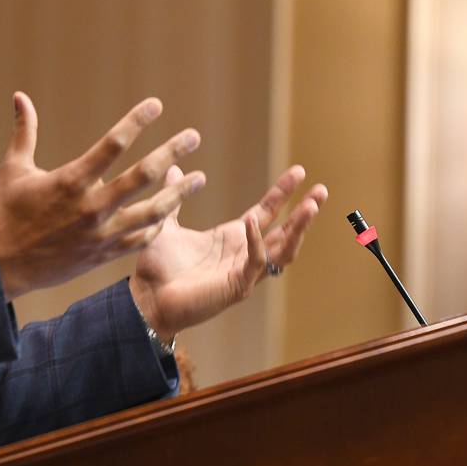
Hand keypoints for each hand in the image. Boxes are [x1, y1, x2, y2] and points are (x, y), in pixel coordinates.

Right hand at [0, 92, 206, 300]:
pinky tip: (171, 212)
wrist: (2, 266)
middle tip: (193, 136)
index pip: (112, 144)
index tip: (156, 105)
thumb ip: (24, 131)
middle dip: (172, 152)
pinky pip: (142, 239)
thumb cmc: (7, 212)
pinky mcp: (105, 255)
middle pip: (143, 176)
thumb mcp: (14, 168)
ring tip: (199, 178)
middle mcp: (92, 207)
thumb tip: (20, 96)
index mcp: (71, 181)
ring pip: (153, 212)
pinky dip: (159, 225)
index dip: (136, 121)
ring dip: (179, 192)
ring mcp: (102, 233)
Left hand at [129, 165, 327, 339]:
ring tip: (310, 206)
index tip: (299, 171)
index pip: (267, 212)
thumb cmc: (158, 267)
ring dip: (298, 229)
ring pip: (282, 250)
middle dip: (304, 212)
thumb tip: (172, 168)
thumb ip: (173, 196)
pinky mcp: (236, 287)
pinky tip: (252, 221)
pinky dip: (256, 242)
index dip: (283, 192)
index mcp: (233, 239)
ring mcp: (244, 273)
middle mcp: (244, 255)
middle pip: (284, 231)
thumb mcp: (167, 224)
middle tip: (321, 190)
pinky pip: (255, 262)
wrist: (145, 297)